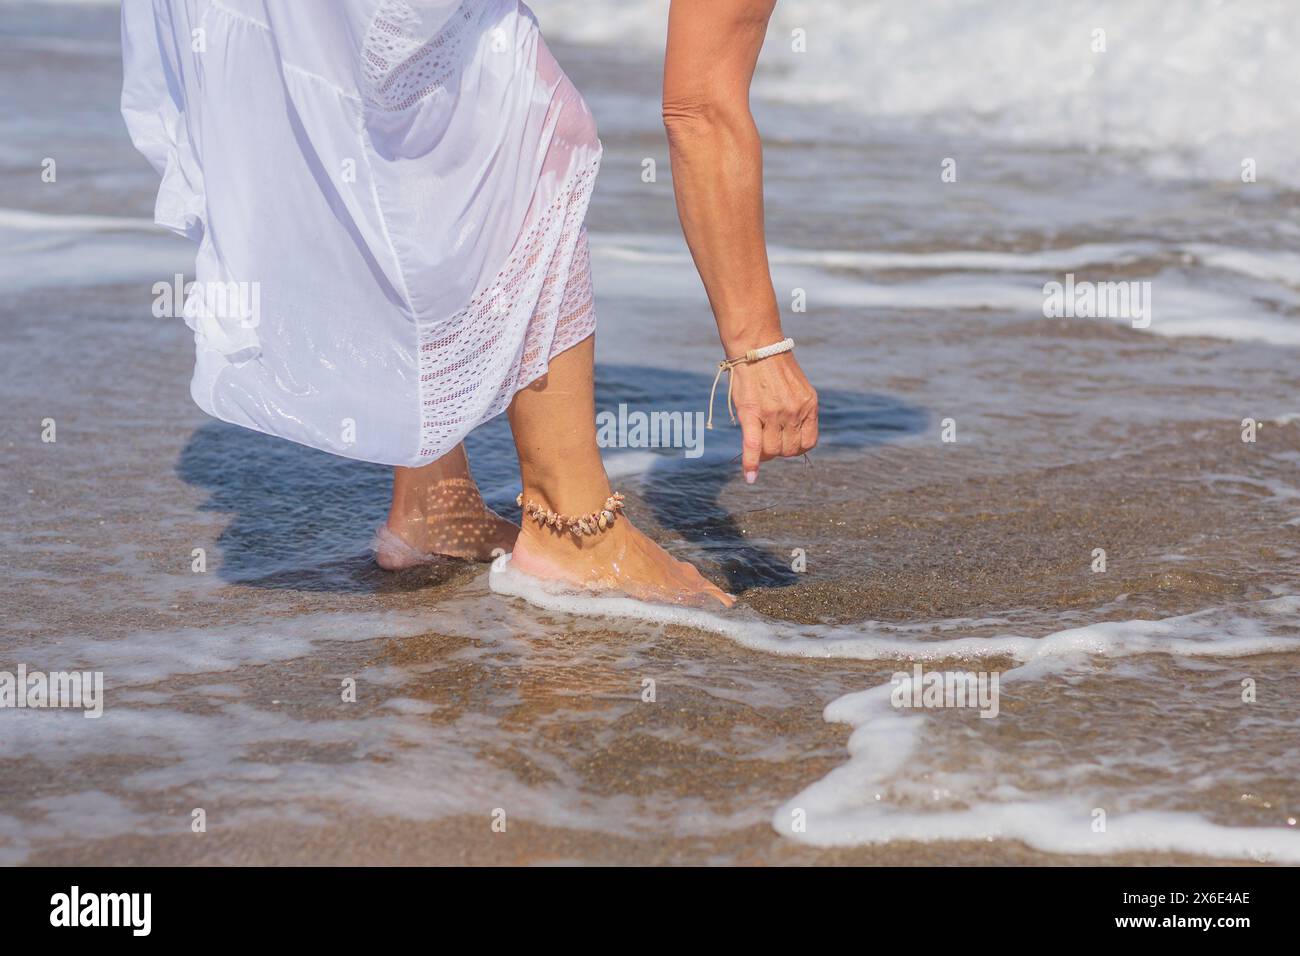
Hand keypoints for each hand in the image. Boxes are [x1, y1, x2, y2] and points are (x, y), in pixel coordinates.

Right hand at [729, 352, 817, 482]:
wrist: (757, 345)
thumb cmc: (774, 367)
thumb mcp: (797, 388)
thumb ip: (798, 411)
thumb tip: (790, 436)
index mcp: (809, 405)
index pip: (808, 443)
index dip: (795, 449)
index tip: (785, 444)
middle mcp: (794, 411)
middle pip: (788, 450)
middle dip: (778, 450)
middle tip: (767, 440)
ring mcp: (774, 413)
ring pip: (772, 450)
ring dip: (765, 453)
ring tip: (757, 443)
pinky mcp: (751, 413)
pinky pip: (753, 445)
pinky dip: (751, 463)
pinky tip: (750, 477)